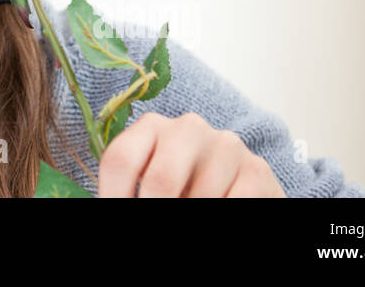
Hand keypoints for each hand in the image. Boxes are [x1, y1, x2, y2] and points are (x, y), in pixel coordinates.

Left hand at [96, 111, 285, 196]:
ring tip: (191, 208)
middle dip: (153, 208)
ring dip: (192, 212)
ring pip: (199, 198)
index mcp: (152, 127)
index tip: (116, 213)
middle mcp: (188, 127)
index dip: (113, 195)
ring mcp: (226, 145)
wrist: (242, 190)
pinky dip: (222, 214)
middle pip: (160, 180)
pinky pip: (232, 202)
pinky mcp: (257, 170)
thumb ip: (131, 190)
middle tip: (152, 237)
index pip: (120, 160)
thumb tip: (107, 202)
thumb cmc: (185, 188)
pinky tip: (220, 209)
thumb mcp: (154, 184)